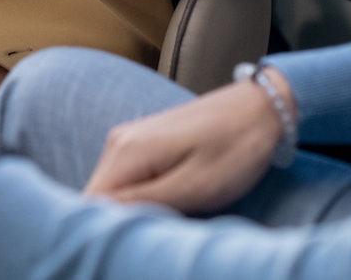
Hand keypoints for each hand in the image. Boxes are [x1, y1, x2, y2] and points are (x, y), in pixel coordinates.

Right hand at [82, 72, 290, 214]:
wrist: (262, 108)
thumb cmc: (235, 148)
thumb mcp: (195, 186)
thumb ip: (143, 204)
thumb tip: (98, 220)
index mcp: (126, 152)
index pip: (89, 204)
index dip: (105, 231)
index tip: (137, 243)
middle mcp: (118, 143)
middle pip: (97, 200)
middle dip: (121, 224)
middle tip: (160, 234)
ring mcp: (130, 141)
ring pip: (113, 193)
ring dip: (135, 214)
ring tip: (172, 218)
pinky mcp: (144, 145)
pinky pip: (129, 183)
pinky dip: (144, 201)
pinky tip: (173, 204)